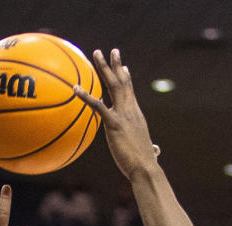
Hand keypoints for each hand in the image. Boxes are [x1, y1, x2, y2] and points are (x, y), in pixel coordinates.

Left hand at [74, 49, 160, 181]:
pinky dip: (86, 96)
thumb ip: (150, 148)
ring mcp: (123, 115)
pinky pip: (98, 105)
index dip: (126, 79)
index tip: (124, 67)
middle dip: (117, 65)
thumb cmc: (144, 165)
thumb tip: (155, 151)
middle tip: (112, 51)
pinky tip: (75, 89)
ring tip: (96, 53)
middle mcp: (131, 110)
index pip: (131, 93)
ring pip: (113, 85)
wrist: (145, 169)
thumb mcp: (147, 151)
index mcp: (136, 115)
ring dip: (104, 68)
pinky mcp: (114, 123)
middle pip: (123, 83)